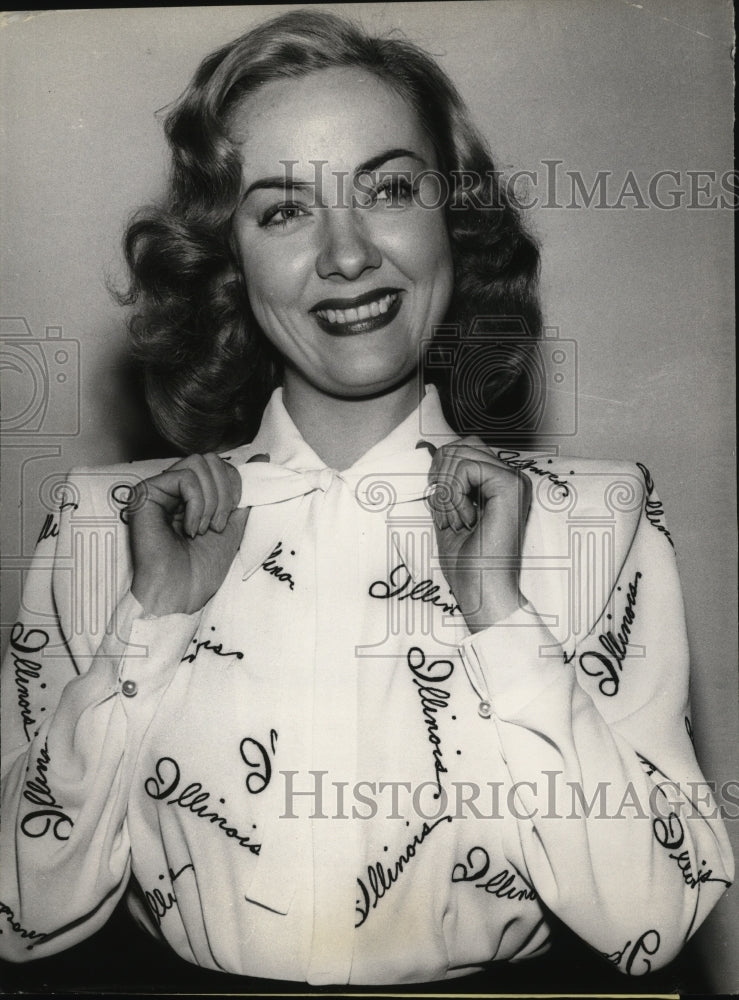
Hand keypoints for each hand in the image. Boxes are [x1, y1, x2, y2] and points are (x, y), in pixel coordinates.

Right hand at [128, 452, 253, 616]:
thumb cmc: (202, 568)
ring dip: (212, 500)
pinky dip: (197, 503)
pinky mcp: (144, 494)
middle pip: (209, 459)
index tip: (231, 516)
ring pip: (198, 463)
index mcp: (192, 495)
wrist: (181, 593)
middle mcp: (173, 489)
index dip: (234, 486)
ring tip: (204, 529)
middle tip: (219, 525)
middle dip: (225, 492)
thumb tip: (262, 459)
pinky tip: (189, 528)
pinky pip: (184, 477)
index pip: (220, 465)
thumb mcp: (234, 524)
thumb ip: (244, 492)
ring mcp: (158, 490)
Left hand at [428, 439, 529, 631]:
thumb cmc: (468, 564)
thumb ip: (442, 483)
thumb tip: (426, 448)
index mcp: (498, 485)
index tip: (442, 509)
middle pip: (461, 446)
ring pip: (459, 454)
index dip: (440, 472)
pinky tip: (466, 520)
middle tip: (448, 516)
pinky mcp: (510, 486)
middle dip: (440, 478)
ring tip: (457, 522)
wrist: (482, 591)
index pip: (461, 450)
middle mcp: (510, 478)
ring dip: (446, 491)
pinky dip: (453, 495)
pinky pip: (465, 468)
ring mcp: (514, 480)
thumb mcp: (447, 512)